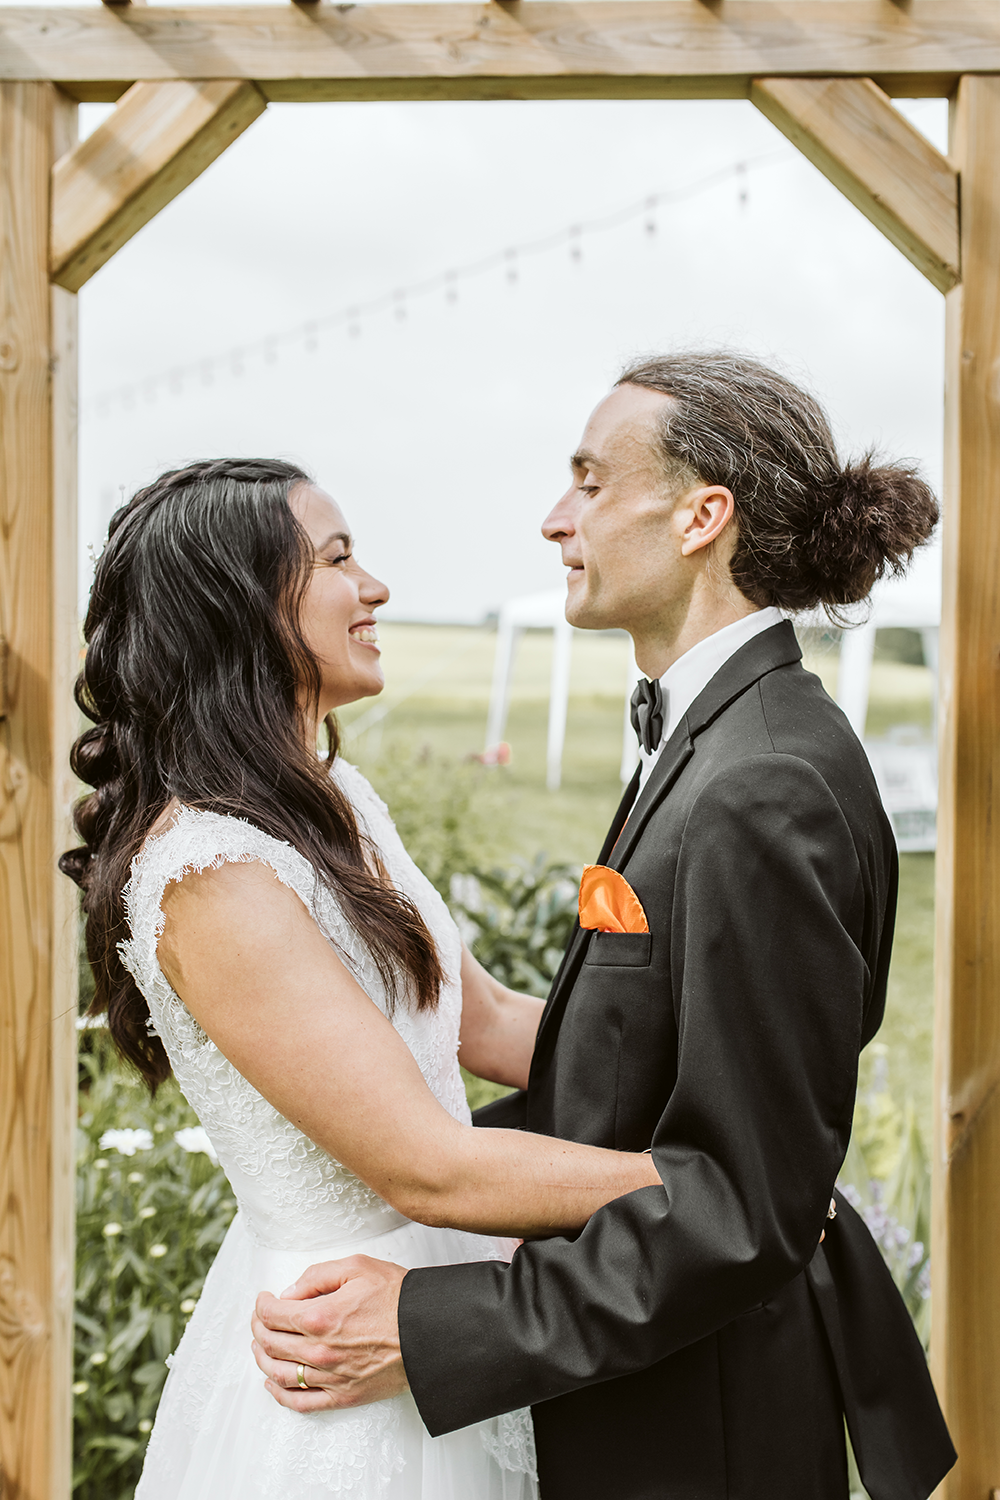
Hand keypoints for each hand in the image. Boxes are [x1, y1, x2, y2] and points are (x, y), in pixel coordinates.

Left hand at [251, 1255, 407, 1411]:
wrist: (430, 1332)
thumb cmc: (398, 1297)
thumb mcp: (357, 1267)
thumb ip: (317, 1276)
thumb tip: (289, 1293)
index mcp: (320, 1317)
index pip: (272, 1314)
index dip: (261, 1305)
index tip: (264, 1299)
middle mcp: (320, 1351)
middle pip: (270, 1343)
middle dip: (258, 1328)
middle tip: (259, 1318)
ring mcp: (330, 1377)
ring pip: (279, 1374)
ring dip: (262, 1359)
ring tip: (260, 1347)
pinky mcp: (343, 1396)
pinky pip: (301, 1402)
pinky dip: (280, 1394)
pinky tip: (272, 1384)